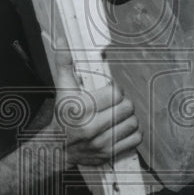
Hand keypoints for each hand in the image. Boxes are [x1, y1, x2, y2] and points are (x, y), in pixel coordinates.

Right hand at [51, 50, 141, 167]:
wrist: (58, 146)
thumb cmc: (63, 116)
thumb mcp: (62, 89)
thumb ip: (65, 64)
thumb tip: (62, 41)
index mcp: (81, 109)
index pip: (116, 93)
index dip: (115, 90)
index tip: (110, 92)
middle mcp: (91, 128)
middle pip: (127, 107)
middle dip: (123, 103)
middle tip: (114, 104)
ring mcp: (101, 143)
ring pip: (133, 123)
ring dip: (129, 118)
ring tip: (118, 115)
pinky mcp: (109, 154)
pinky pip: (135, 140)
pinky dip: (132, 133)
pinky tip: (122, 128)